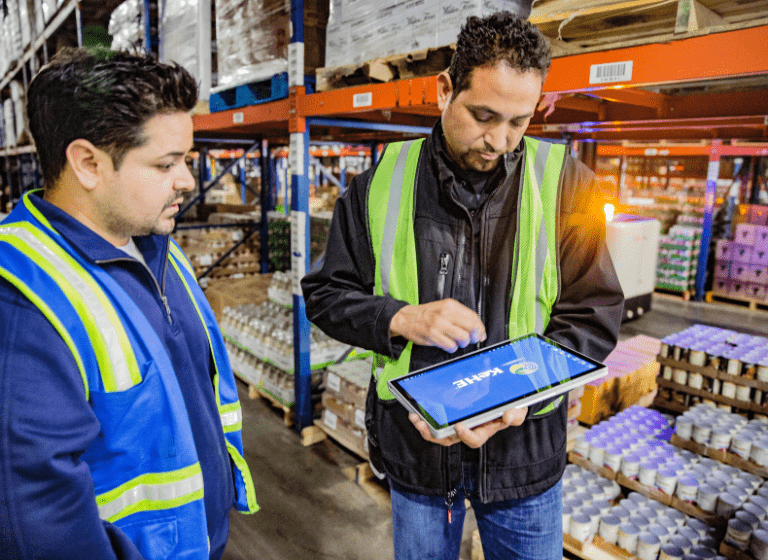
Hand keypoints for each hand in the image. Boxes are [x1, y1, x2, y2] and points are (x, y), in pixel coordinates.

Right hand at [390, 299, 485, 352]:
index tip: (481, 333)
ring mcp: (439, 324)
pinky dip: (452, 348)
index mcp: (450, 305)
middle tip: (472, 339)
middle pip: (471, 327)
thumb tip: (478, 329)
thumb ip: (460, 316)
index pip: (473, 316)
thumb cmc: (426, 314)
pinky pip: (451, 346)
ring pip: (463, 338)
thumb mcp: (443, 308)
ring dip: (463, 343)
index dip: (480, 328)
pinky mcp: (433, 335)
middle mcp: (445, 313)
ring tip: (457, 342)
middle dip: (475, 336)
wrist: (405, 318)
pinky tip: (448, 344)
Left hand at [408, 407, 527, 447]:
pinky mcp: (451, 415)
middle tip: (422, 424)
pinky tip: (416, 408)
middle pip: (449, 439)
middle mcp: (468, 430)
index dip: (466, 436)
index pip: (474, 440)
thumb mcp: (518, 410)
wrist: (505, 400)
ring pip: (439, 432)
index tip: (460, 426)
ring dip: (425, 426)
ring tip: (414, 417)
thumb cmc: (511, 407)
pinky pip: (436, 420)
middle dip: (434, 434)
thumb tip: (508, 416)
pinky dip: (426, 416)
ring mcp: (458, 424)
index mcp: (484, 431)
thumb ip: (516, 414)